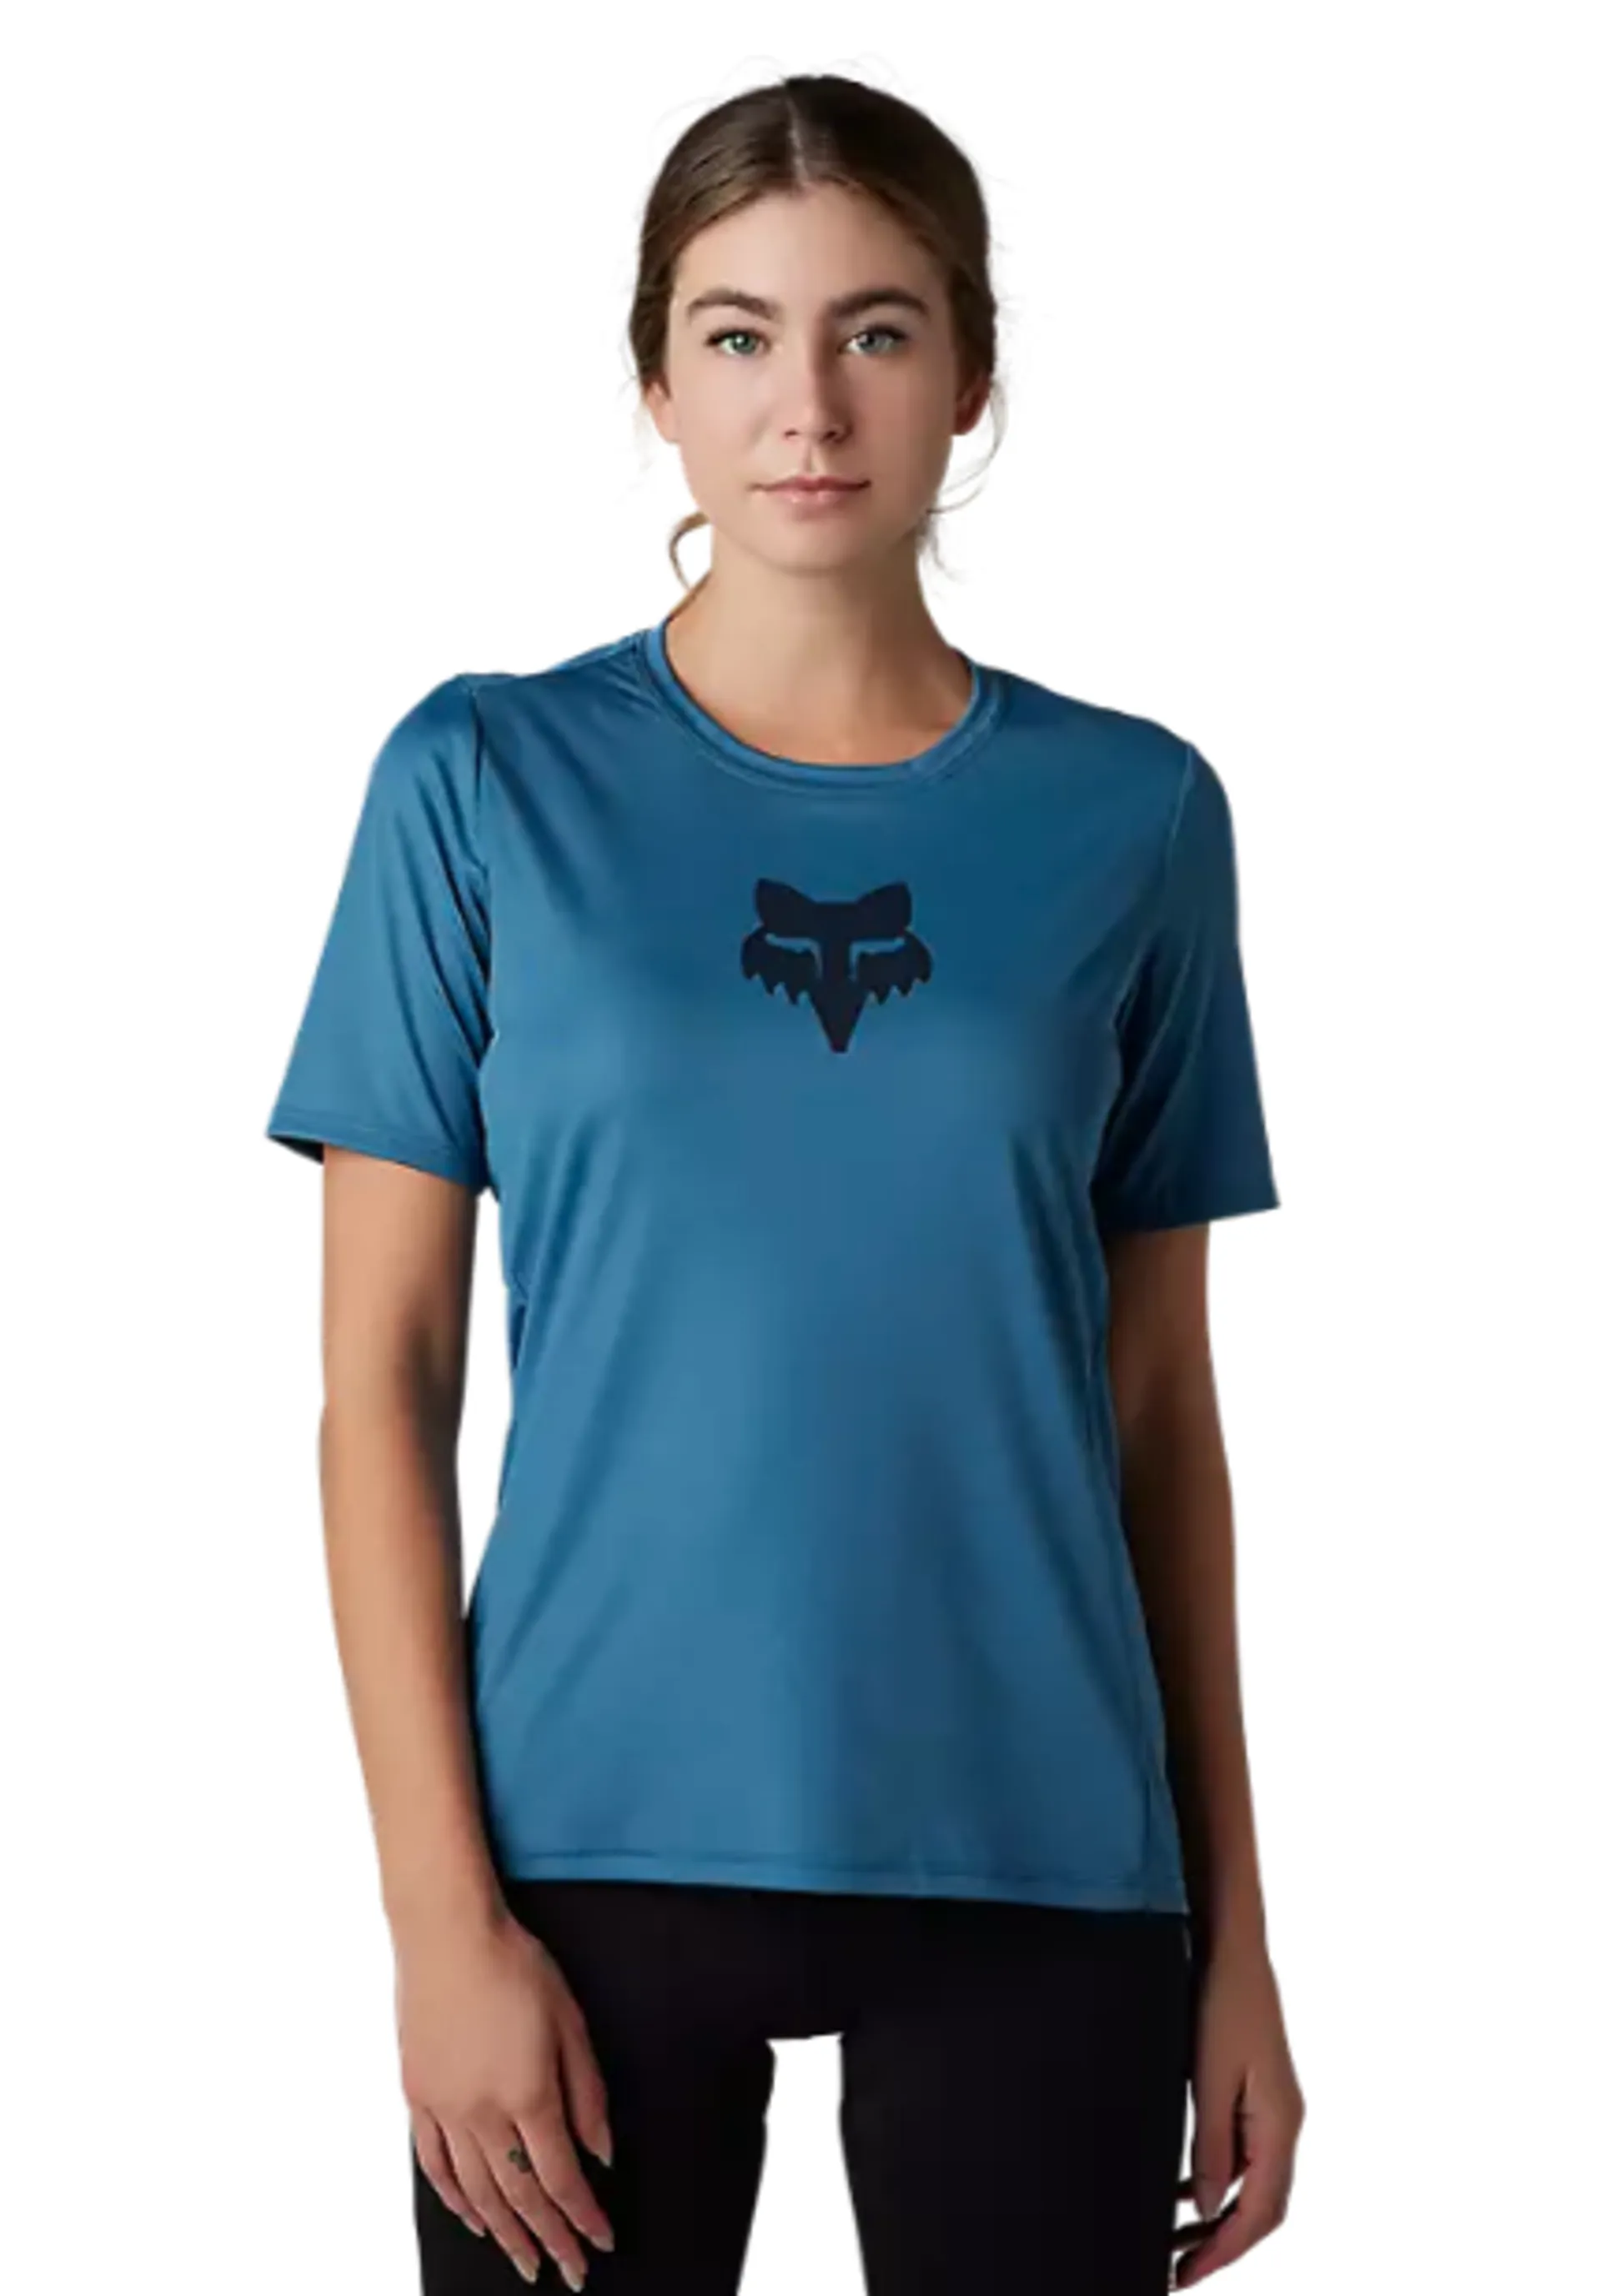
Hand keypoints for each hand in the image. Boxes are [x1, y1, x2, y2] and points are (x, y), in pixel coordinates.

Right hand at [395, 1902, 616, 2287]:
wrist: (447, 1933)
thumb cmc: (516, 1965)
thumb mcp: (570, 2021)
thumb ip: (587, 2092)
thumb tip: (601, 2153)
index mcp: (528, 2095)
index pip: (561, 2177)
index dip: (583, 2217)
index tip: (600, 2243)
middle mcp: (483, 2113)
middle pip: (520, 2195)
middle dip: (548, 2239)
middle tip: (568, 2274)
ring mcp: (445, 2109)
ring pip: (476, 2191)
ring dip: (504, 2232)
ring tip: (524, 2261)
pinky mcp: (418, 2096)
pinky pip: (435, 2164)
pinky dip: (454, 2199)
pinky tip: (472, 2218)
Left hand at [1168, 1933, 1304, 2286]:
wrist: (1232, 1944)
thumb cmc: (1223, 1999)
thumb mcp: (1209, 2075)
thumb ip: (1213, 2143)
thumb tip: (1210, 2207)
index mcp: (1280, 2123)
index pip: (1260, 2212)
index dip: (1224, 2251)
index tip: (1186, 2276)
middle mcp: (1284, 2122)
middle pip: (1262, 2207)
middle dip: (1222, 2245)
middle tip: (1175, 2269)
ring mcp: (1272, 2108)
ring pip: (1253, 2184)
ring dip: (1217, 2216)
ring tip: (1173, 2240)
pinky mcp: (1256, 2092)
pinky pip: (1243, 2154)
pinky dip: (1216, 2181)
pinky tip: (1185, 2189)